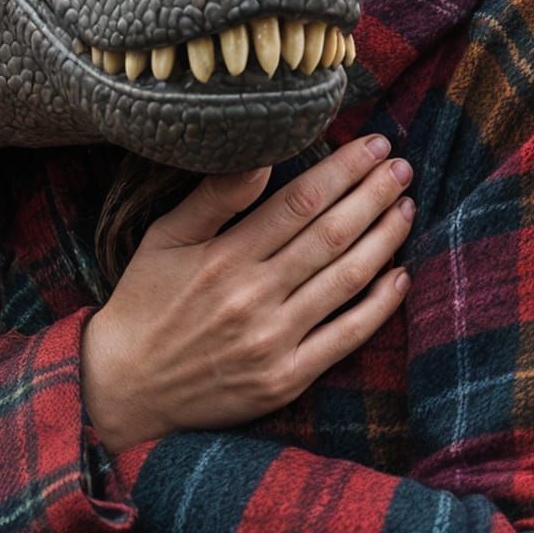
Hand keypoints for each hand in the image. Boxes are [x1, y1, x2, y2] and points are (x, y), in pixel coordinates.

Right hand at [82, 134, 414, 451]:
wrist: (127, 388)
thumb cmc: (147, 300)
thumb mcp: (165, 237)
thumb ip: (213, 196)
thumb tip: (259, 154)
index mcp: (225, 256)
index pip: (300, 201)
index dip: (343, 169)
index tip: (373, 144)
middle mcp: (254, 297)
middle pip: (331, 235)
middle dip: (373, 194)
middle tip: (402, 165)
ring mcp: (274, 341)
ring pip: (346, 281)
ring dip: (384, 239)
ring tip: (406, 206)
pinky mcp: (286, 379)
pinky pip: (345, 338)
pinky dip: (379, 307)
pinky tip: (400, 276)